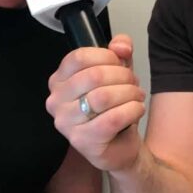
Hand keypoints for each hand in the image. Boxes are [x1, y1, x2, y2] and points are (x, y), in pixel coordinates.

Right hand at [46, 34, 146, 171]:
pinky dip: (132, 110)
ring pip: (103, 97)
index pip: (79, 57)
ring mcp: (66, 123)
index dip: (106, 56)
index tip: (120, 63)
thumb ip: (120, 50)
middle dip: (122, 76)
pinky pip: (113, 118)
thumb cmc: (113, 107)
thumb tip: (121, 46)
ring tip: (136, 97)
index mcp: (59, 80)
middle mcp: (56, 101)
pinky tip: (136, 110)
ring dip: (129, 93)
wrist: (120, 146)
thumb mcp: (118, 71)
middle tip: (133, 83)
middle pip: (94, 75)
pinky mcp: (83, 141)